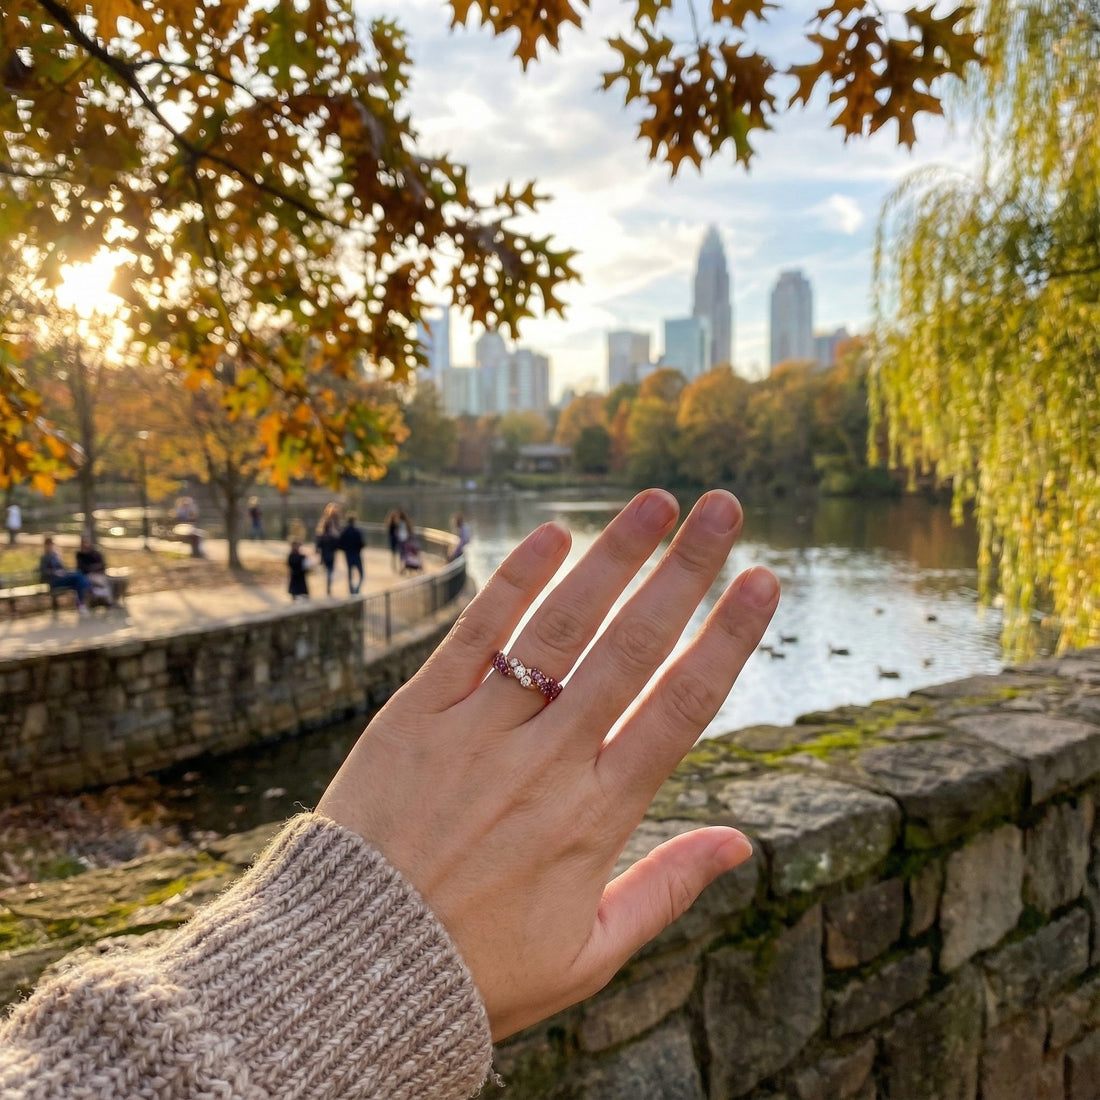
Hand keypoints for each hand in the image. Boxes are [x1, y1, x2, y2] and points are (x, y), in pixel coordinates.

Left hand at [317, 488, 778, 1038]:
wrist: (350, 970)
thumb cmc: (476, 970)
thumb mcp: (587, 955)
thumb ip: (666, 891)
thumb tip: (742, 845)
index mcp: (596, 816)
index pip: (680, 707)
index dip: (726, 638)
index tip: (761, 581)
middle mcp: (546, 762)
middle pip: (631, 648)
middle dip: (684, 571)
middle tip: (725, 506)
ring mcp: (479, 732)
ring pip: (559, 628)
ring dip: (611, 557)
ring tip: (656, 501)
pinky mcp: (417, 715)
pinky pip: (472, 636)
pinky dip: (513, 582)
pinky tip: (553, 535)